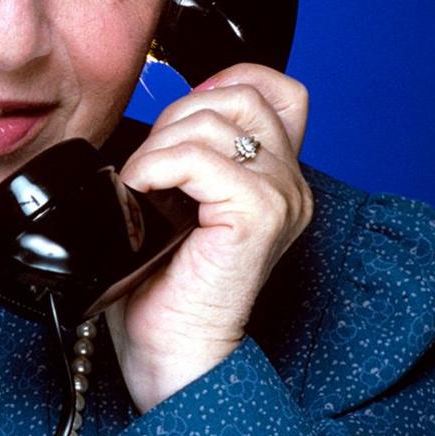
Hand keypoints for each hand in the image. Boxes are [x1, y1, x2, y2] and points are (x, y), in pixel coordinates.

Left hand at [105, 63, 312, 413]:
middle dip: (180, 116)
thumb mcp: (180, 200)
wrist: (171, 351)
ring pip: (215, 122)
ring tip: (143, 187)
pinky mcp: (259, 216)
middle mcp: (292, 184)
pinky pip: (200, 158)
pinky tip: (142, 194)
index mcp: (279, 178)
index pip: (279, 89)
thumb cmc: (164, 285)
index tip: (179, 122)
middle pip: (243, 95)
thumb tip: (165, 112)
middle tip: (150, 167)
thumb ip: (192, 153)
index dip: (226, 84)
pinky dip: (156, 166)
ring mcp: (282, 198)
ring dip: (160, 146)